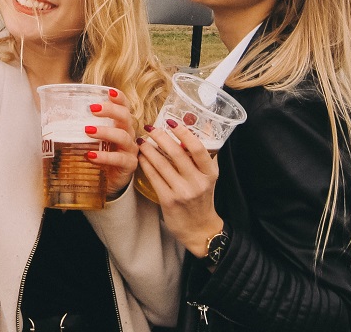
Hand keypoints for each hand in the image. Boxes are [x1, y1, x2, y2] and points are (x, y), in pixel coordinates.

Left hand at [84, 88, 138, 199]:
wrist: (107, 182)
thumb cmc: (98, 155)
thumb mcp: (89, 139)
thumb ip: (78, 127)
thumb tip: (52, 115)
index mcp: (120, 124)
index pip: (124, 106)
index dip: (119, 98)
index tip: (108, 92)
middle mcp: (128, 134)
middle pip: (125, 117)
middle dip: (110, 110)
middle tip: (92, 109)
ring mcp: (129, 150)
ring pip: (122, 136)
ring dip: (105, 132)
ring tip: (87, 130)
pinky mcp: (128, 165)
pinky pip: (119, 159)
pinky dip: (105, 156)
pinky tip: (91, 156)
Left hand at [137, 119, 224, 256]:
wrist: (199, 228)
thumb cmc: (202, 198)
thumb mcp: (209, 176)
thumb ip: (205, 153)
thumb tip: (207, 124)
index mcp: (210, 173)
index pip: (198, 148)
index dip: (184, 133)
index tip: (172, 122)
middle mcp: (198, 182)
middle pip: (177, 153)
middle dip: (161, 137)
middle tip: (151, 128)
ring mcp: (182, 192)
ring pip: (162, 164)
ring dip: (149, 149)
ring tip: (142, 140)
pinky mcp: (168, 200)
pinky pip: (154, 177)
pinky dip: (146, 164)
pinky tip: (140, 156)